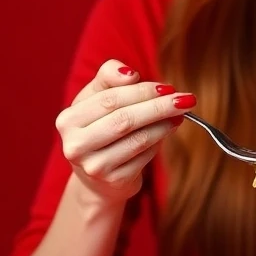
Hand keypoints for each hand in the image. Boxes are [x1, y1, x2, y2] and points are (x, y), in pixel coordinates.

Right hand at [55, 59, 195, 202]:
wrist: (96, 176)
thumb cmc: (99, 127)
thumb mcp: (96, 97)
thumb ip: (109, 76)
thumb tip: (130, 73)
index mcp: (68, 120)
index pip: (110, 100)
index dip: (142, 91)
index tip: (168, 87)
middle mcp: (76, 145)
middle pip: (125, 120)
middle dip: (159, 107)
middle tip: (186, 99)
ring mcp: (95, 167)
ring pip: (138, 139)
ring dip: (164, 125)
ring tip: (180, 115)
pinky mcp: (114, 181)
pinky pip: (145, 157)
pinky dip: (159, 142)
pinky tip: (166, 132)